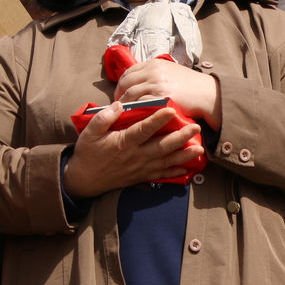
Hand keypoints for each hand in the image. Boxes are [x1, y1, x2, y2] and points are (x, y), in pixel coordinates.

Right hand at [63, 100, 204, 199]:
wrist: (84, 180)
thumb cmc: (88, 153)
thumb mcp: (89, 132)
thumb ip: (104, 118)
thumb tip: (118, 104)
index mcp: (123, 142)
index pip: (143, 129)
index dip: (157, 120)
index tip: (171, 109)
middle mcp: (135, 156)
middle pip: (162, 146)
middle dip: (180, 137)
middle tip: (196, 127)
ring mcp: (140, 167)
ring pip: (166, 161)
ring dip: (184, 155)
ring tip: (200, 149)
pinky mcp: (142, 176)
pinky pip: (161, 175)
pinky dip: (175, 172)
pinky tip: (188, 168)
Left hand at [114, 58, 220, 130]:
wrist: (209, 94)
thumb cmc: (192, 86)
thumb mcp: (172, 72)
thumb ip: (156, 74)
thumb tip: (141, 83)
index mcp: (155, 63)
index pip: (129, 72)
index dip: (121, 84)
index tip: (121, 95)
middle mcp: (153, 71)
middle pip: (125, 83)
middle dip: (119, 96)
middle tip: (119, 107)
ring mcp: (156, 84)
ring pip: (130, 95)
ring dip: (124, 106)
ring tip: (124, 115)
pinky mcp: (160, 98)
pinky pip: (139, 105)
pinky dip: (133, 112)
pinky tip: (133, 119)